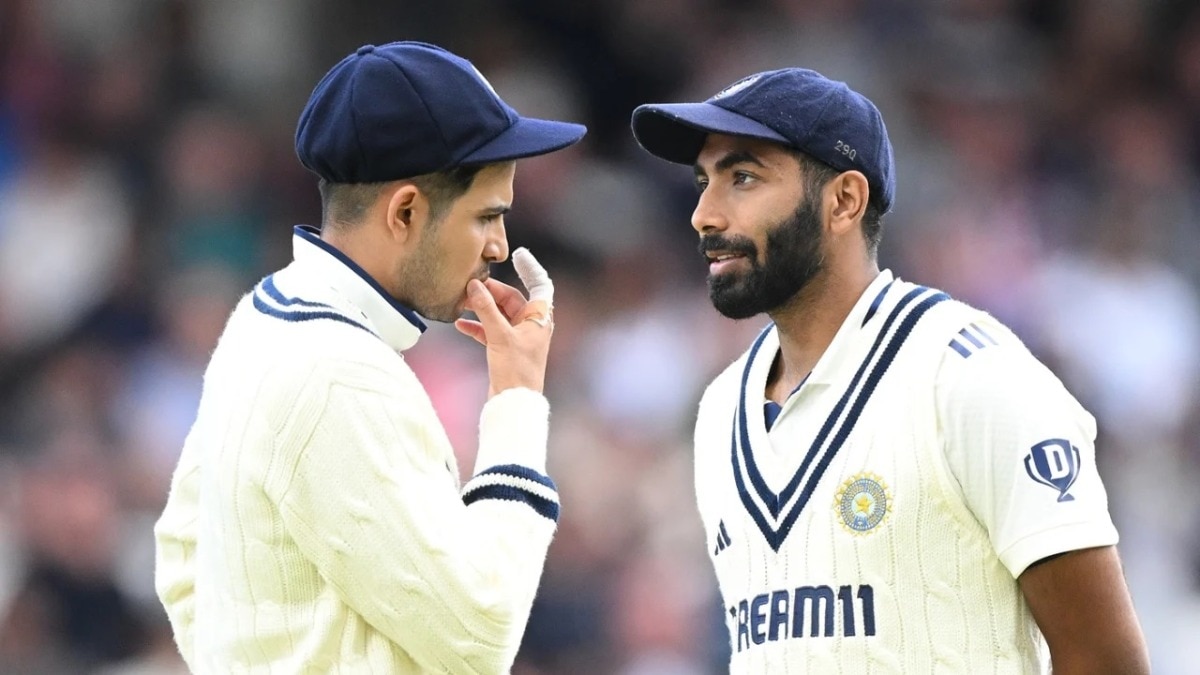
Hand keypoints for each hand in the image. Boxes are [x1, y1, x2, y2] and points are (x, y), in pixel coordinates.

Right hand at [454, 247, 554, 396]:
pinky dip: (477, 326)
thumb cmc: (516, 371)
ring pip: (499, 314)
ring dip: (481, 308)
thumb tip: (474, 285)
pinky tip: (460, 323)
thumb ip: (486, 310)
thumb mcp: (500, 336)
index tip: (517, 254)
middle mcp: (531, 325)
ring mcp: (518, 338)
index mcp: (540, 318)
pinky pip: (490, 331)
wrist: (513, 404)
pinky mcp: (505, 350)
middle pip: (512, 298)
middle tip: (470, 284)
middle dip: (491, 291)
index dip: (530, 268)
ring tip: (461, 301)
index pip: (540, 285)